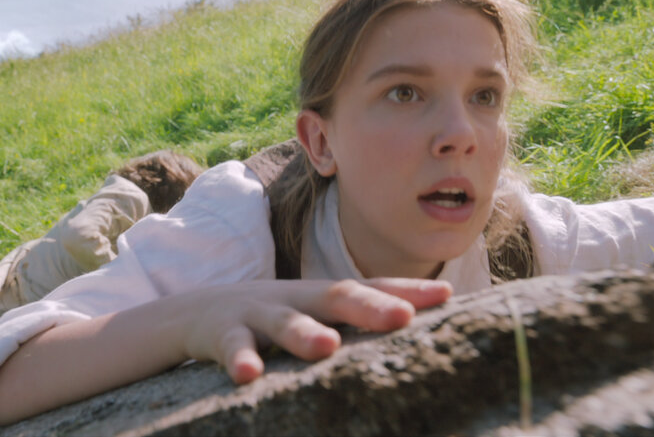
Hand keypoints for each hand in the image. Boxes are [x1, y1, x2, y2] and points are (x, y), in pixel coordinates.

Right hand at [180, 278, 451, 383]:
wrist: (197, 311)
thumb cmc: (275, 319)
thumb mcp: (315, 316)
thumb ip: (356, 322)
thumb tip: (414, 331)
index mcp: (326, 296)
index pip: (372, 287)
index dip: (408, 291)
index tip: (447, 296)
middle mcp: (298, 298)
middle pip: (338, 296)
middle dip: (372, 306)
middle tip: (402, 318)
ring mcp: (260, 312)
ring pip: (286, 322)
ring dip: (306, 333)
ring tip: (328, 346)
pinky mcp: (223, 333)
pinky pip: (232, 347)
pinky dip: (241, 359)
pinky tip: (248, 376)